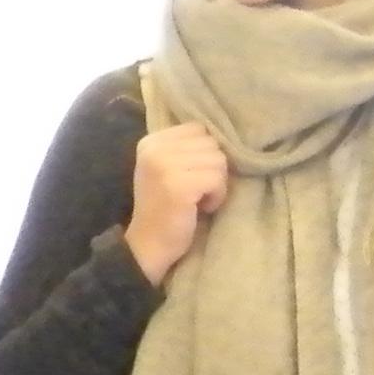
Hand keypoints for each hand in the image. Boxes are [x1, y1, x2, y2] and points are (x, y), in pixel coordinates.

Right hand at [124, 123, 231, 283]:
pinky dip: (217, 196)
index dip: (204, 153)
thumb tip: (225, 134)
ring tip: (198, 199)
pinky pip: (217, 179)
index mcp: (151, 141)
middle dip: (212, 168)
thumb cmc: (164, 207)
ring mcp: (165, 166)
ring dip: (216, 184)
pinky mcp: (179, 185)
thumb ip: (186, 147)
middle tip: (196, 190)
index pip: (199, 129)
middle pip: (211, 143)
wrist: (148, 245)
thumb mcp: (167, 168)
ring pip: (218, 160)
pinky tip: (202, 207)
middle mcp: (155, 149)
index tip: (190, 176)